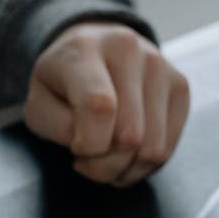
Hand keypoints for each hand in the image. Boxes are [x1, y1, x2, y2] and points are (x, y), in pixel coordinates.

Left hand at [24, 22, 189, 186]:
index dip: (88, 145)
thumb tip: (94, 143)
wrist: (92, 48)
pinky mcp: (180, 86)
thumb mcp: (38, 104)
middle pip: (130, 136)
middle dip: (105, 165)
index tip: (76, 148)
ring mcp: (160, 66)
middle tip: (89, 159)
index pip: (99, 108)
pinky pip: (168, 148)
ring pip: (153, 148)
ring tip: (108, 157)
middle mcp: (127, 50)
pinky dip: (145, 163)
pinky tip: (127, 152)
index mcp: (83, 50)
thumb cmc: (61, 83)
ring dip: (127, 168)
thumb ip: (57, 126)